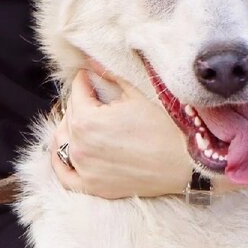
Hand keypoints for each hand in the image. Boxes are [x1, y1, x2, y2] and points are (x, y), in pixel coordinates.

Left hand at [51, 68, 191, 198]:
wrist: (187, 164)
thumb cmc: (166, 127)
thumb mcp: (137, 93)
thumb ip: (109, 74)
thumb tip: (91, 60)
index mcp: (86, 120)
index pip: (77, 90)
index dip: (88, 80)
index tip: (95, 77)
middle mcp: (79, 147)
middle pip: (70, 115)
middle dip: (82, 103)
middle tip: (99, 99)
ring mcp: (84, 170)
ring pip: (63, 142)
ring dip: (70, 128)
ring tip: (86, 122)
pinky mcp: (93, 187)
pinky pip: (64, 176)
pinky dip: (61, 163)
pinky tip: (66, 151)